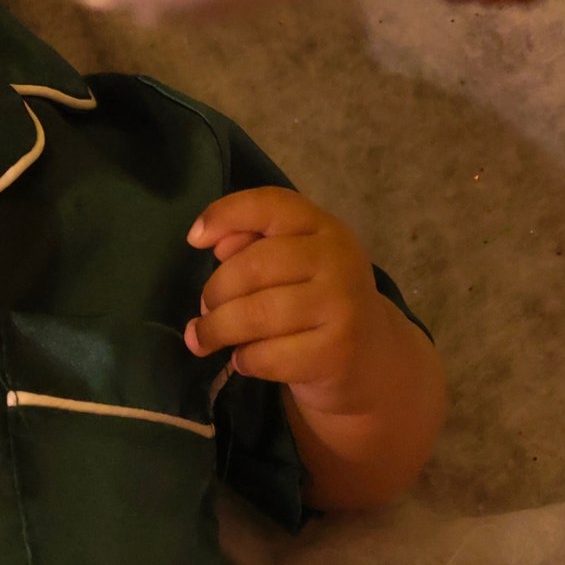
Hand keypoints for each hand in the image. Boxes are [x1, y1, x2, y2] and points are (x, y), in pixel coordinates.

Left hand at [184, 188, 386, 414]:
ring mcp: (342, 305)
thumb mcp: (293, 262)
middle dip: (214, 293)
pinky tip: (244, 359)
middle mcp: (338, 259)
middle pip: (252, 266)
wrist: (370, 356)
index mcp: (323, 227)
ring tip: (204, 338)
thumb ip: (253, 244)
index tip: (194, 239)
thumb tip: (214, 243)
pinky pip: (268, 355)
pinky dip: (245, 359)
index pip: (270, 204)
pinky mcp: (337, 351)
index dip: (225, 215)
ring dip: (217, 330)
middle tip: (203, 311)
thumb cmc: (315, 300)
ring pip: (255, 314)